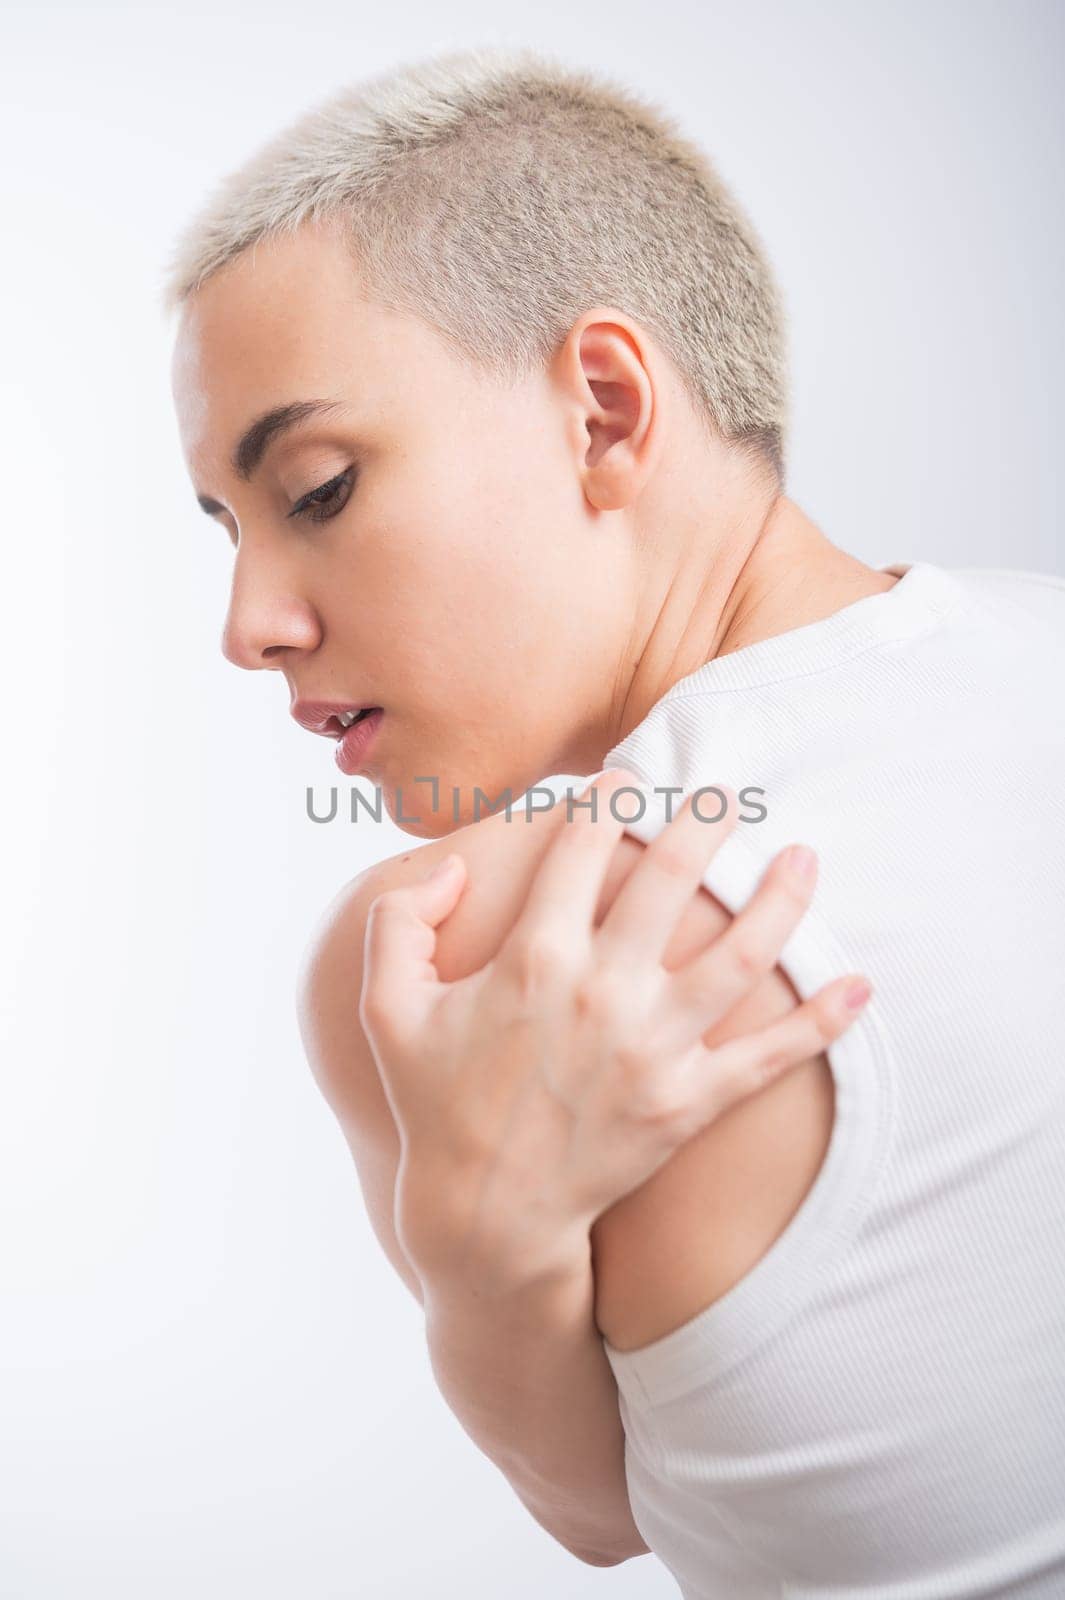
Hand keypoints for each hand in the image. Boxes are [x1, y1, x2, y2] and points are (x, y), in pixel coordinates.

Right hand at [358, 769, 871, 1292]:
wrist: (484, 1216)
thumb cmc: (434, 1103)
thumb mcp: (384, 1008)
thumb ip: (401, 922)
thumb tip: (455, 867)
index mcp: (531, 959)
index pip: (580, 851)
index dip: (607, 801)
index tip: (627, 777)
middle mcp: (600, 992)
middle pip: (671, 880)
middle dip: (705, 822)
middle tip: (730, 791)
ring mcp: (651, 1049)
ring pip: (738, 956)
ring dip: (779, 899)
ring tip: (805, 856)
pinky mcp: (687, 1103)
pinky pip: (768, 1057)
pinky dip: (819, 1022)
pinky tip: (859, 986)